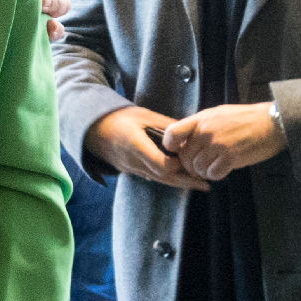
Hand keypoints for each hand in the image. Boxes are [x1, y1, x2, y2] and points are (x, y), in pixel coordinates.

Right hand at [85, 105, 211, 190]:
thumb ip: (166, 125)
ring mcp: (130, 168)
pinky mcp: (129, 170)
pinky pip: (150, 177)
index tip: (192, 161)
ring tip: (199, 185)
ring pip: (158, 180)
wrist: (94, 128)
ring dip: (179, 183)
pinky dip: (167, 180)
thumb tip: (190, 132)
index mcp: (136, 144)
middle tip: (206, 185)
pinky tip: (180, 180)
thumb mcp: (144, 115)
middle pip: (163, 177)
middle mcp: (133, 160)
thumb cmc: (120, 117)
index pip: (161, 164)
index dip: (178, 166)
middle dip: (186, 182)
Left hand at [162, 102, 284, 181]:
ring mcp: (218, 144)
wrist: (273, 122)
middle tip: (199, 167)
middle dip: (189, 165)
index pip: (172, 133)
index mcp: (201, 119)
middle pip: (184, 155)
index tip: (177, 152)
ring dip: (203, 171)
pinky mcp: (231, 157)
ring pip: (197, 167)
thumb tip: (185, 139)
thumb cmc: (246, 118)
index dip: (170, 146)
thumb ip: (200, 125)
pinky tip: (221, 171)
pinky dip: (215, 175)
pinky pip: (213, 173)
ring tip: (212, 168)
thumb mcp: (218, 114)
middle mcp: (206, 132)